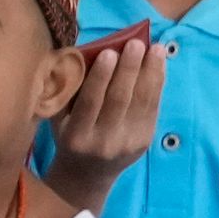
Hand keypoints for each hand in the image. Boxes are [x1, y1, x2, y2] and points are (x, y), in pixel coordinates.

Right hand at [43, 36, 164, 215]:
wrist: (87, 174)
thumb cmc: (68, 135)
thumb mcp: (58, 118)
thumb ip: (67, 91)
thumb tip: (86, 53)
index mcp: (76, 135)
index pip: (90, 102)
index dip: (100, 76)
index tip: (109, 51)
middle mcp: (104, 142)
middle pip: (119, 100)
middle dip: (129, 69)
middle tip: (136, 43)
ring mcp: (128, 143)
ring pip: (141, 103)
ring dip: (150, 72)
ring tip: (155, 48)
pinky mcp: (145, 140)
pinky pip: (153, 108)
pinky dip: (157, 83)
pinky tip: (159, 64)